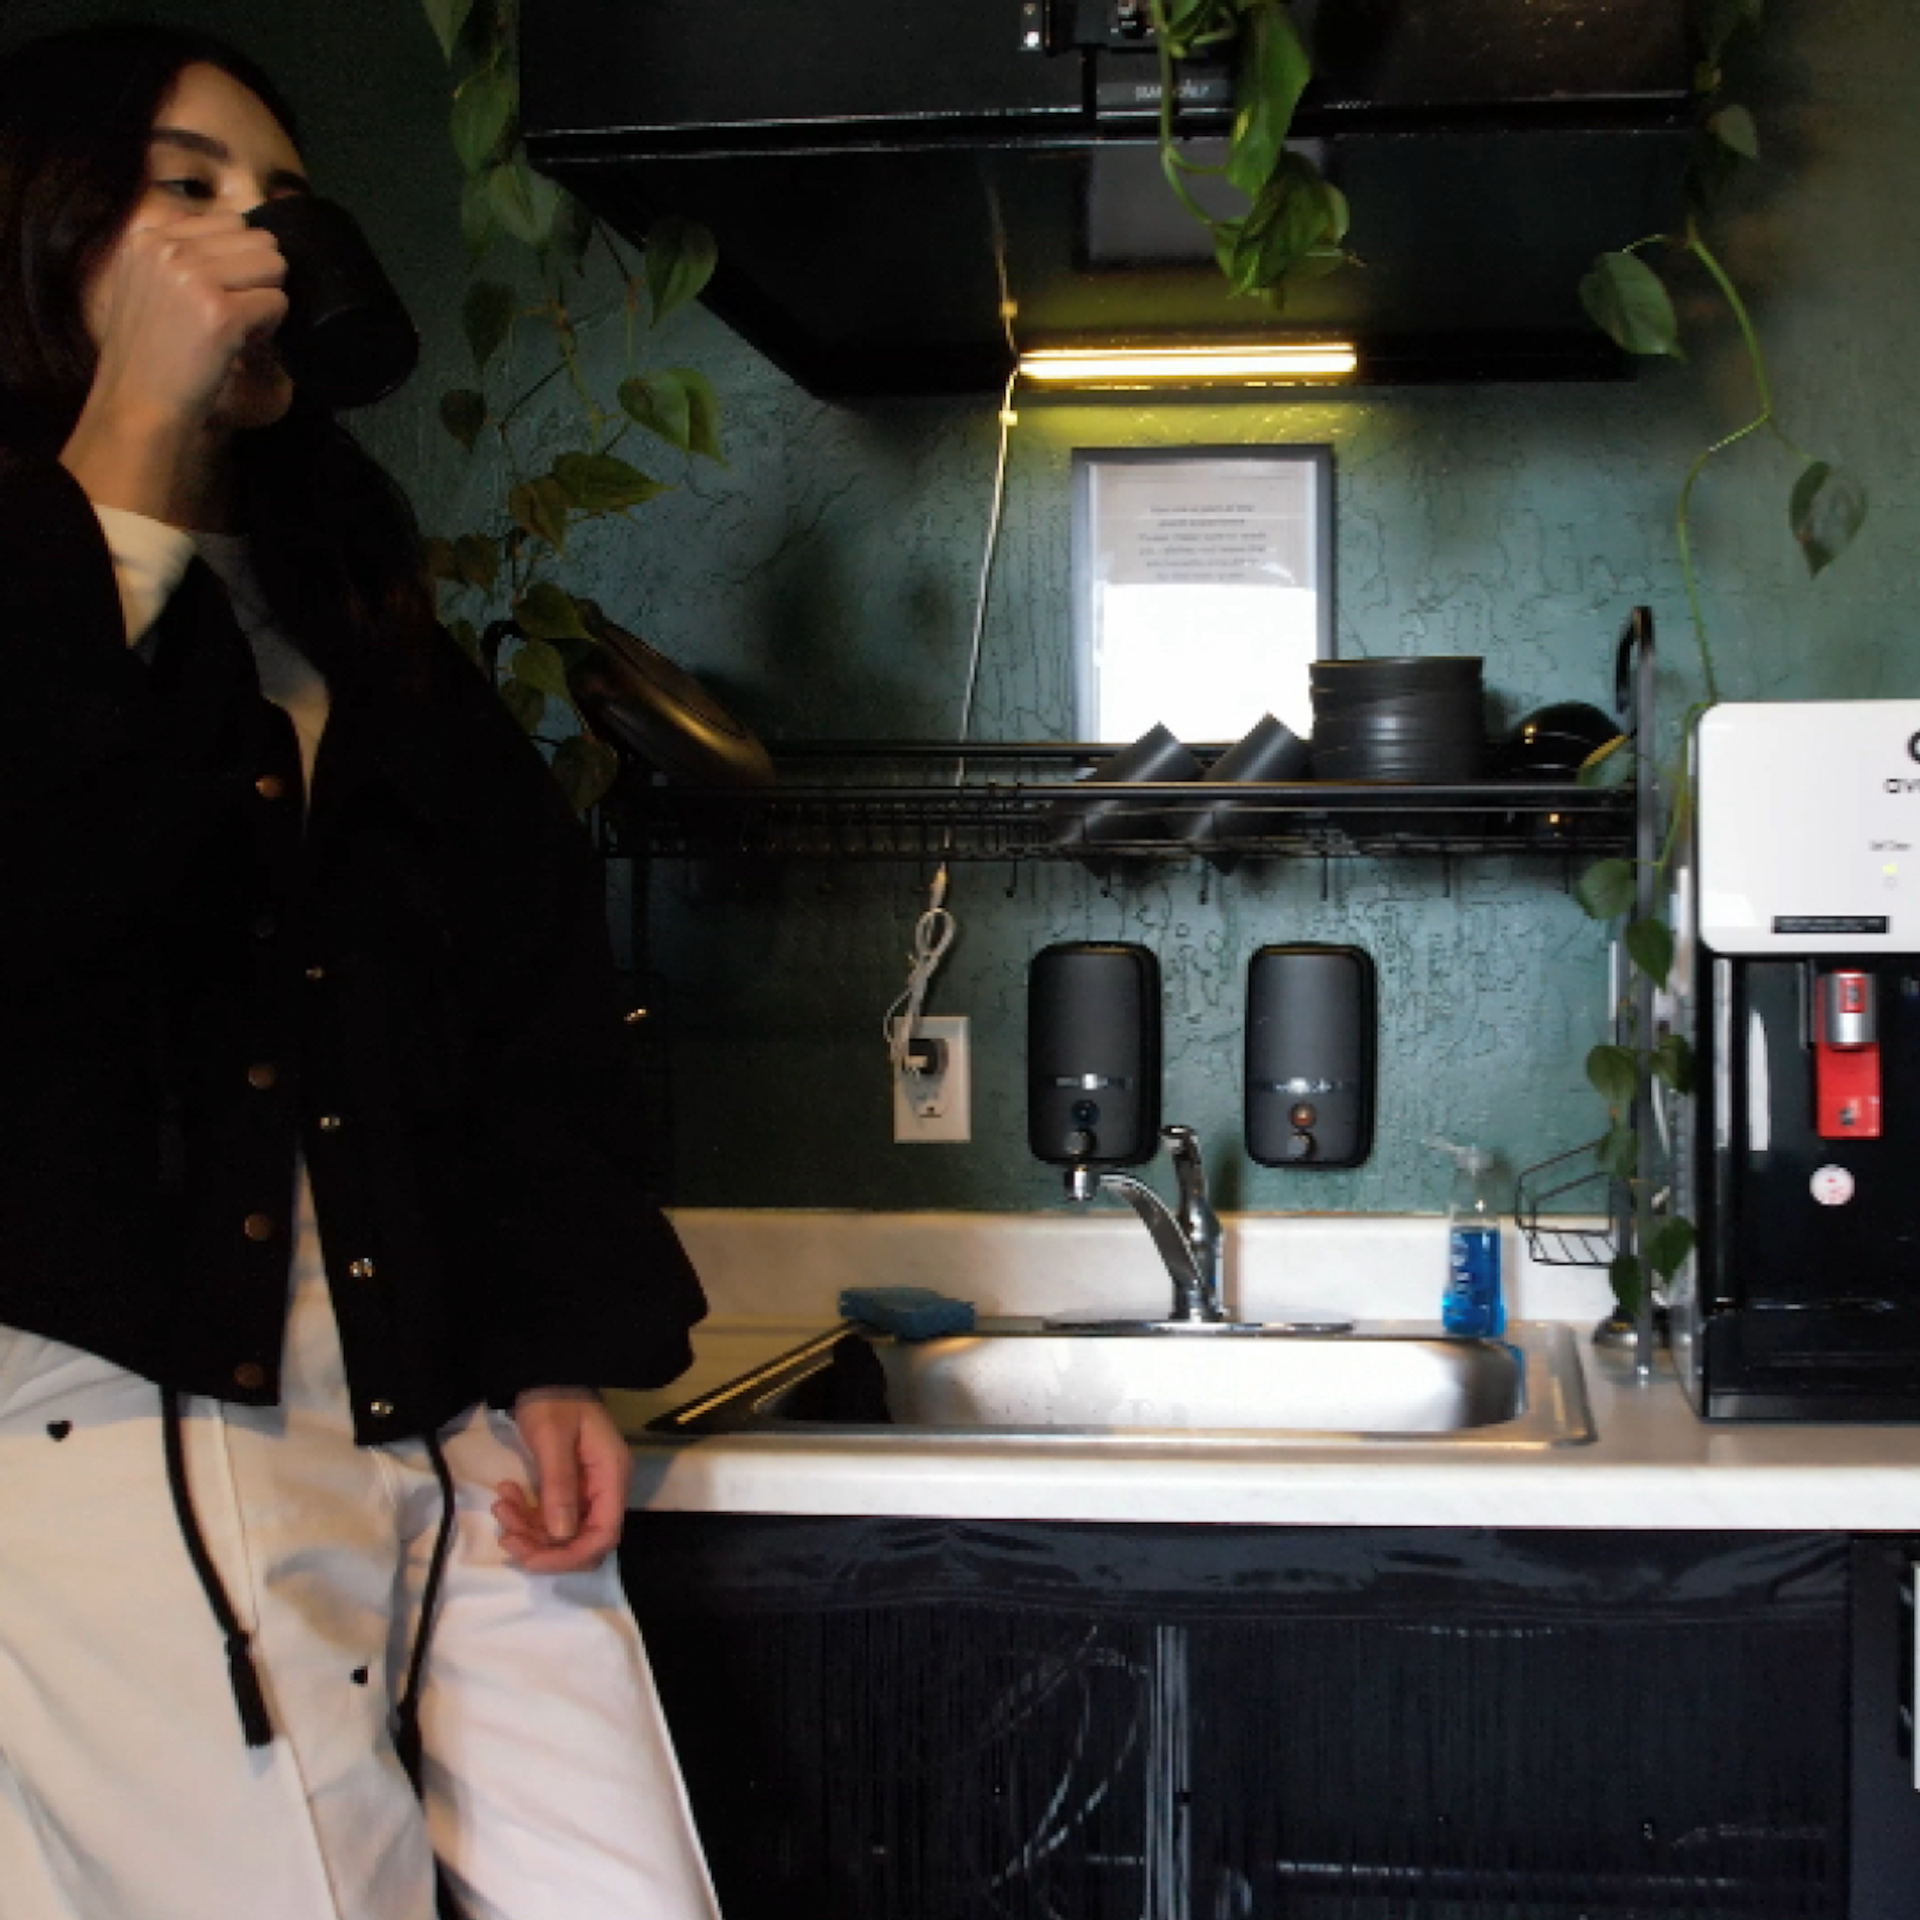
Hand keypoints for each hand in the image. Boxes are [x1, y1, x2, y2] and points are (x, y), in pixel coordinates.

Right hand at [85, 210, 288, 427]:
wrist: (138, 406)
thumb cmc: (149, 358)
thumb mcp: (147, 287)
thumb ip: (183, 260)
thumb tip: (245, 244)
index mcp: (149, 238)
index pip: (228, 221)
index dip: (239, 260)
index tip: (221, 295)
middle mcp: (169, 248)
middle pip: (257, 239)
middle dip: (259, 277)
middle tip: (239, 313)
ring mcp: (195, 278)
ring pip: (273, 265)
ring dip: (268, 298)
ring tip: (241, 328)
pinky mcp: (222, 312)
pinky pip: (278, 302)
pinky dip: (272, 327)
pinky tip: (243, 344)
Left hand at [494, 1388, 631, 1573]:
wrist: (546, 1374)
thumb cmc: (553, 1400)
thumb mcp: (552, 1439)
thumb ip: (559, 1486)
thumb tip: (561, 1536)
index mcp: (611, 1476)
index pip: (604, 1534)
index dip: (570, 1555)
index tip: (530, 1557)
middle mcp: (605, 1489)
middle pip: (584, 1541)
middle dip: (545, 1547)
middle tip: (507, 1536)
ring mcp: (588, 1490)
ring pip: (564, 1534)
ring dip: (530, 1531)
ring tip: (501, 1508)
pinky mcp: (570, 1488)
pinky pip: (552, 1517)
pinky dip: (527, 1516)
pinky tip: (506, 1497)